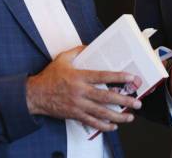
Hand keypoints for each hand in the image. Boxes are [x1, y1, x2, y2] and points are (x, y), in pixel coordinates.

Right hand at [25, 46, 142, 131]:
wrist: (35, 95)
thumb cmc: (49, 77)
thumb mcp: (62, 58)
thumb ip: (77, 51)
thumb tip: (90, 46)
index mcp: (79, 77)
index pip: (102, 76)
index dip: (118, 77)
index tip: (131, 78)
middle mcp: (80, 92)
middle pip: (106, 97)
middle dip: (124, 101)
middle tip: (136, 102)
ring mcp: (78, 105)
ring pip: (101, 113)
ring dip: (118, 116)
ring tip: (130, 117)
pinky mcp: (75, 115)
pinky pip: (91, 122)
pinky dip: (104, 126)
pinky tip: (113, 125)